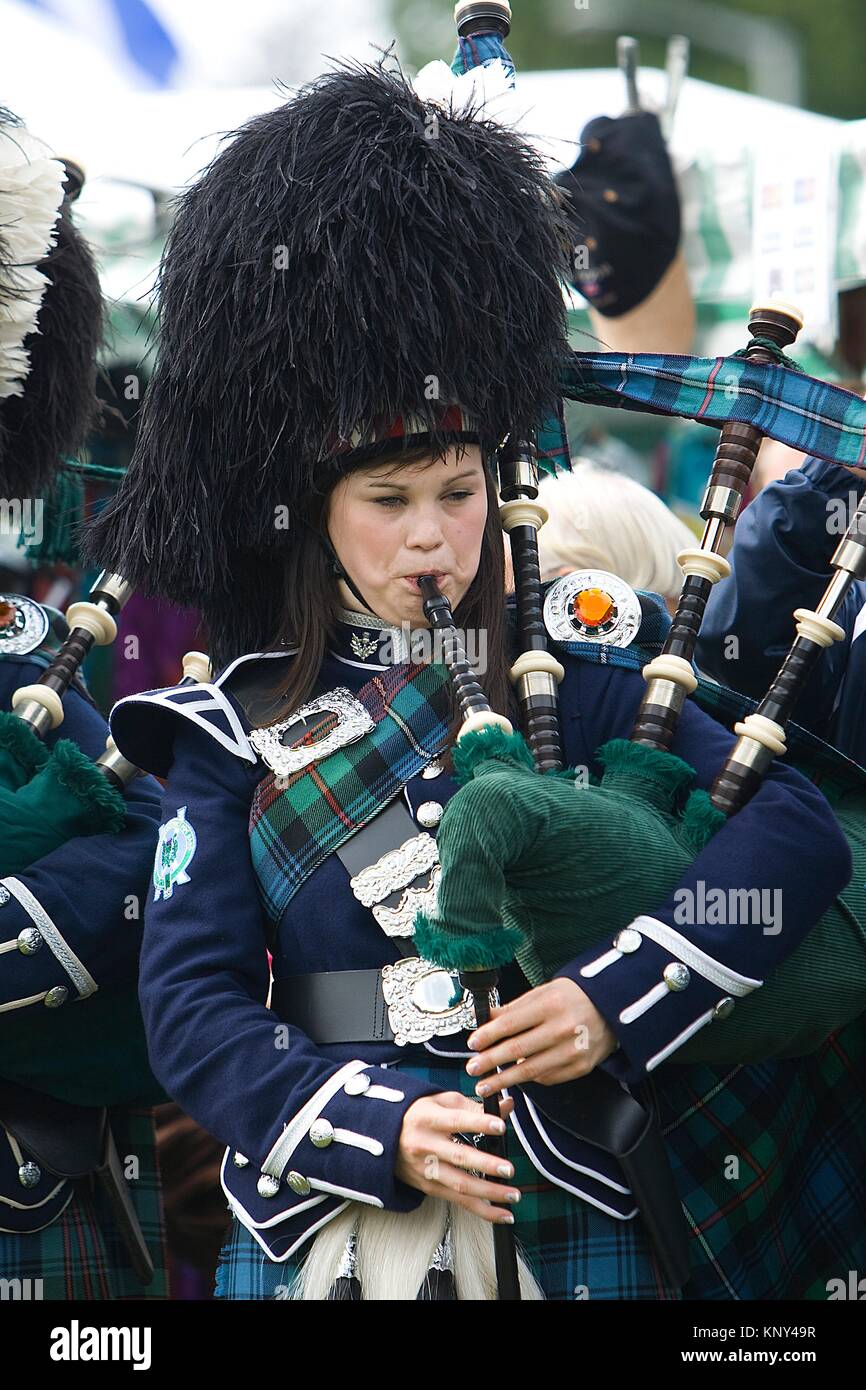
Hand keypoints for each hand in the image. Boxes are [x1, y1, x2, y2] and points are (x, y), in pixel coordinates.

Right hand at [395, 1091, 518, 1225]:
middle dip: (486, 1165)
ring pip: (460, 1185)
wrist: (383, 1137)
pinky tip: (502, 1214)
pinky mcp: (429, 1187)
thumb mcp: (441, 1102)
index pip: (457, 1121)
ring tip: (513, 1196)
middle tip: (510, 1169)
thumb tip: (507, 1107)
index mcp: (429, 1118)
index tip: (501, 1127)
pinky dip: (482, 1210)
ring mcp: (426, 1169)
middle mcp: (425, 1145)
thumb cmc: (419, 1115)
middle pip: (459, 1157)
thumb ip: (474, 1106)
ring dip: (489, 1193)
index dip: (479, 1123)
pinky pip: (458, 1201)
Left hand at [465, 977, 616, 1095]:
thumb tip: (486, 1019)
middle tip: (472, 1069)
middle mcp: (562, 1029)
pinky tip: (517, 1078)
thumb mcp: (544, 992)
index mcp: (550, 1005)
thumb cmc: (575, 996)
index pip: (511, 1023)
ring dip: (504, 1080)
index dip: (488, 1036)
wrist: (613, 1008)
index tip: (472, 1044)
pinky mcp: (580, 1067)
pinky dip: (530, 1079)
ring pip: (530, 1071)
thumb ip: (515, 1007)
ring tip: (485, 1085)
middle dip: (490, 1061)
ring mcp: (573, 1051)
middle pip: (517, 1050)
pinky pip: (548, 1077)